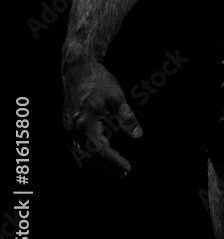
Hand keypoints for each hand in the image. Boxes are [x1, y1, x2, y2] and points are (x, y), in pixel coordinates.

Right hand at [63, 57, 142, 176]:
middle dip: (107, 165)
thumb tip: (138, 136)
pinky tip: (104, 149)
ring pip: (84, 151)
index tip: (128, 167)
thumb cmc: (98, 80)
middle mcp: (74, 128)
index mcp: (85, 124)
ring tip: (116, 164)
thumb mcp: (117, 98)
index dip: (115, 161)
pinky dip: (92, 150)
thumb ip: (127, 119)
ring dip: (100, 159)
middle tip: (124, 172)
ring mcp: (69, 126)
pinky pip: (80, 142)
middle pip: (90, 156)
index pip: (100, 151)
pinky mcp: (69, 122)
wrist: (78, 66)